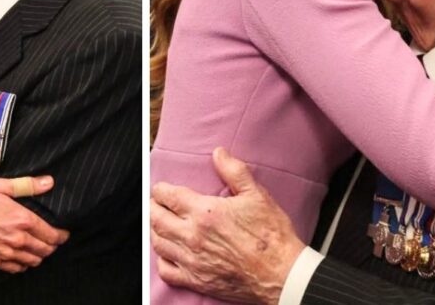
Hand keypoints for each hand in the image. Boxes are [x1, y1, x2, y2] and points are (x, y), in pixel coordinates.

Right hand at [0, 176, 68, 272]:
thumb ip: (26, 186)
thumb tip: (48, 182)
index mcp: (22, 220)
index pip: (51, 235)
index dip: (61, 236)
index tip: (63, 234)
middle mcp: (16, 240)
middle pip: (44, 251)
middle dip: (52, 247)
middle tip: (52, 242)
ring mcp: (4, 254)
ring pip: (31, 262)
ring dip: (38, 257)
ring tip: (38, 250)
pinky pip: (14, 269)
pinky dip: (22, 265)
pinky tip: (21, 259)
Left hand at [150, 148, 304, 304]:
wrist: (282, 274)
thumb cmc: (271, 236)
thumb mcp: (257, 195)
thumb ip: (234, 171)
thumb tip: (219, 153)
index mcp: (205, 212)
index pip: (168, 196)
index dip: (160, 189)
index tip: (160, 188)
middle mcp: (193, 236)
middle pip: (157, 218)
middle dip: (153, 207)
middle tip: (156, 203)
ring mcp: (192, 260)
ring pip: (158, 243)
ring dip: (155, 231)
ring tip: (159, 224)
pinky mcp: (196, 280)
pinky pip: (166, 271)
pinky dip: (161, 260)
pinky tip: (167, 253)